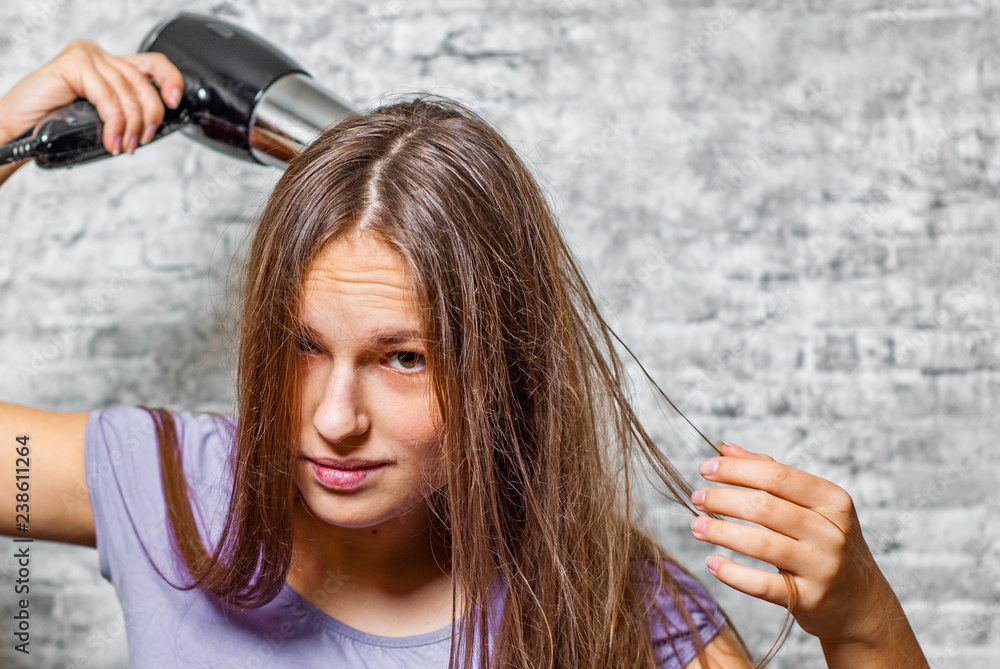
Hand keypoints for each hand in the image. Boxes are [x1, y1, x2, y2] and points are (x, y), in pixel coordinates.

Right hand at [0, 39, 182, 155]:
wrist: (18, 128)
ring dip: (129, 127)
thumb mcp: (102, 115)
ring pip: (127, 94)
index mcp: (110, 65)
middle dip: (149, 118)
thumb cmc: (57, 124)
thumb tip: (155, 123)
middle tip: (139, 141)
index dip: (171, 80)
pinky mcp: (73, 64)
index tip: (174, 102)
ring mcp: (86, 56)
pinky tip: (110, 140)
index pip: (154, 64)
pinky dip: (113, 124)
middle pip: (144, 83)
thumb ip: (126, 110)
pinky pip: (107, 98)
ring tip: (122, 146)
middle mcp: (99, 55)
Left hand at [689, 442, 907, 650]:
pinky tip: (712, 562)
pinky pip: (762, 585)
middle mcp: (831, 532)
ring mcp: (822, 567)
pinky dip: (732, 573)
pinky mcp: (808, 599)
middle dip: (722, 499)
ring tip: (697, 526)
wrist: (861, 602)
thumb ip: (771, 474)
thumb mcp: (814, 506)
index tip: (705, 469)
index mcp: (832, 500)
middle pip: (765, 507)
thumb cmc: (827, 543)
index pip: (777, 475)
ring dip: (721, 532)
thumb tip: (725, 448)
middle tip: (697, 499)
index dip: (736, 470)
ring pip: (761, 543)